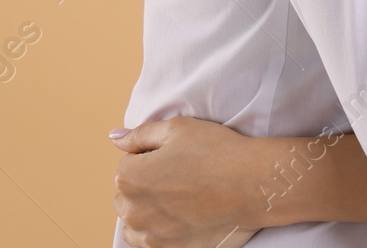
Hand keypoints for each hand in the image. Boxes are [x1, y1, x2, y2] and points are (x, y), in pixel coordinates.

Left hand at [112, 117, 260, 247]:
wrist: (252, 184)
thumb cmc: (218, 152)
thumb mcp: (178, 128)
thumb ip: (140, 134)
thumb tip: (114, 138)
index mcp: (129, 177)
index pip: (128, 164)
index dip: (153, 156)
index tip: (178, 156)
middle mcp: (132, 210)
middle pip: (128, 194)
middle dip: (146, 184)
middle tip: (182, 176)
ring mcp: (148, 234)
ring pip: (136, 220)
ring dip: (149, 209)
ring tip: (181, 197)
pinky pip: (149, 240)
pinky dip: (160, 229)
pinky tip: (183, 215)